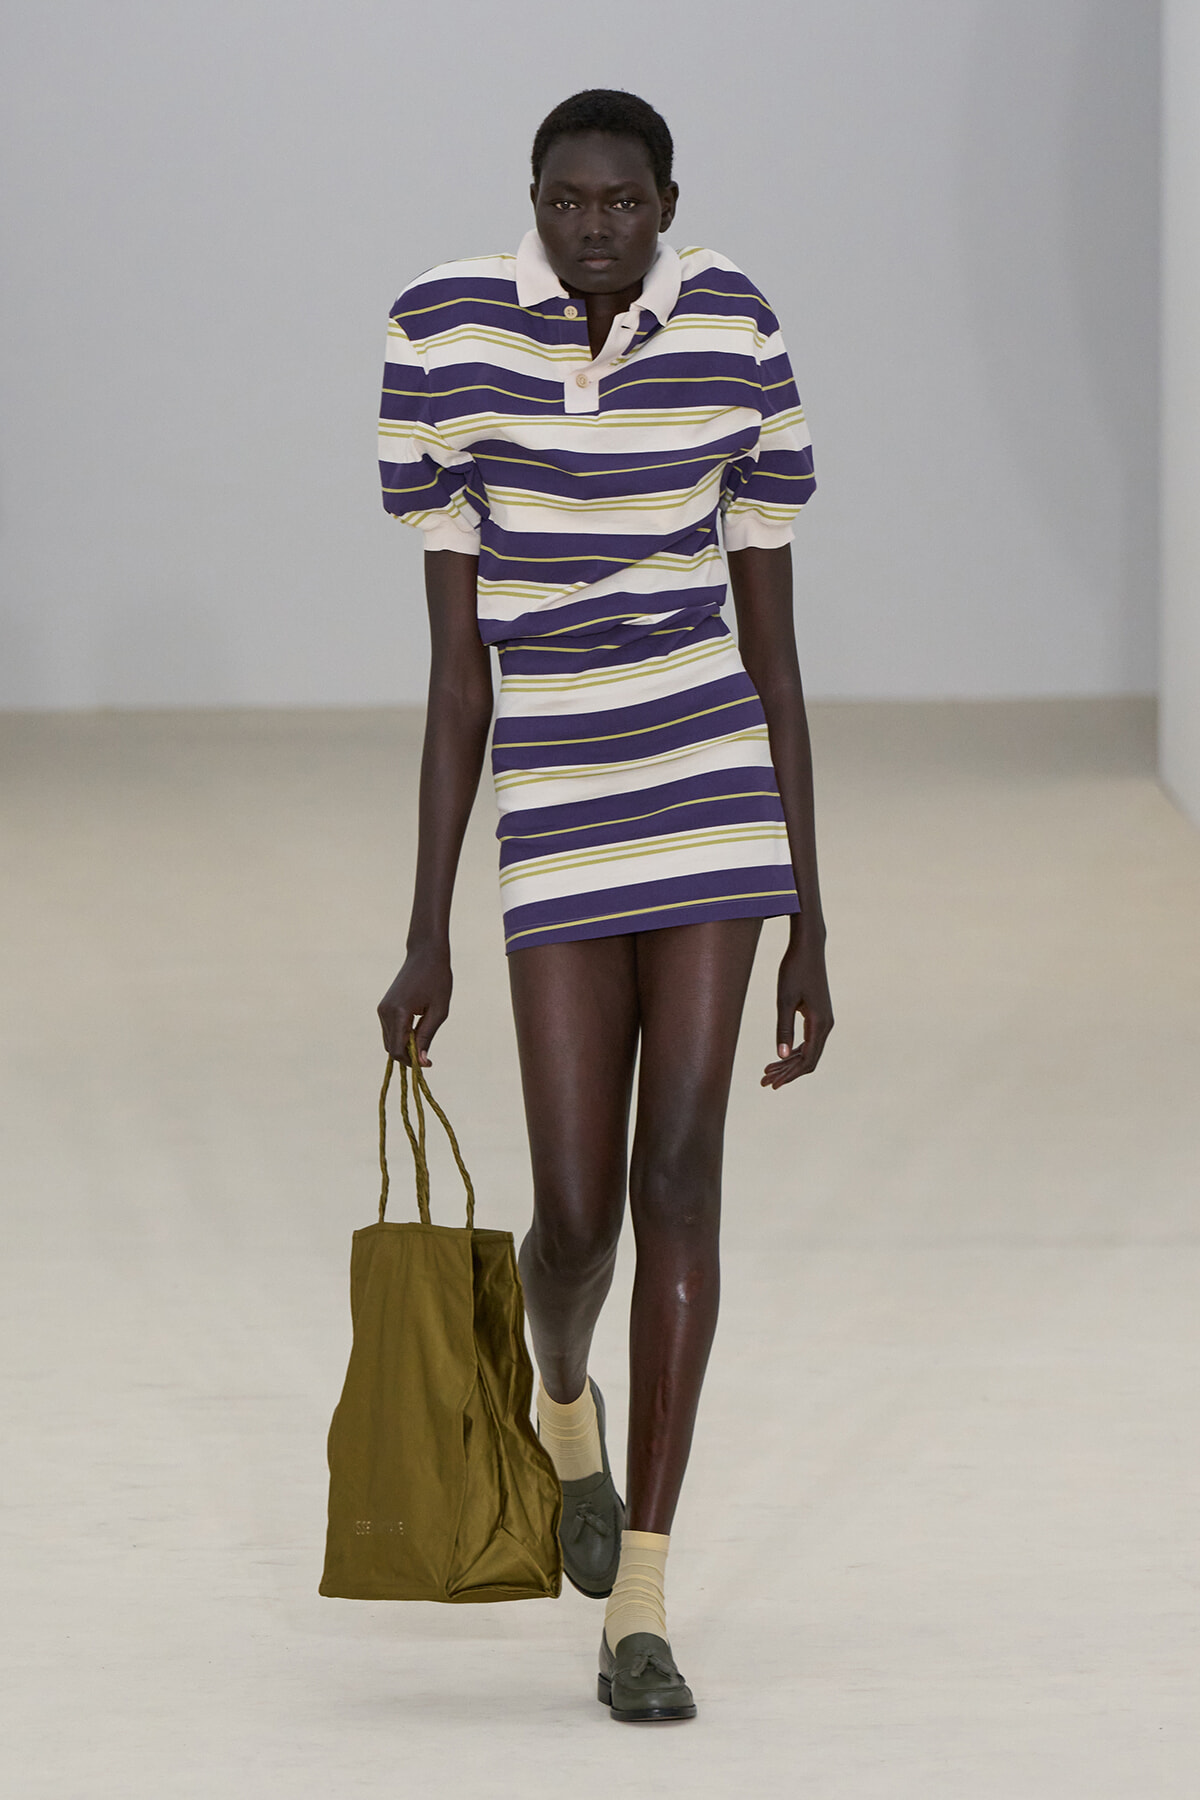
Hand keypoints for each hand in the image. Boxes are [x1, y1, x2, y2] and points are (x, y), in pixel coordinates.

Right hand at [377, 942, 452, 1065]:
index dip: (411, 1062)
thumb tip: (422, 1062)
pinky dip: (401, 1037)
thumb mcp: (439, 1011)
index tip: (429, 1064)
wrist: (426, 954)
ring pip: (389, 1040)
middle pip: (390, 1048)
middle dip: (407, 1056)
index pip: (397, 1050)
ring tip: (425, 1040)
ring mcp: (382, 1009)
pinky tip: (417, 1030)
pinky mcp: (383, 1007)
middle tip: (428, 1056)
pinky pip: (390, 1030)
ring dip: (404, 1046)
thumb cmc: (437, 980)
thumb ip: (427, 1036)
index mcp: (398, 1012)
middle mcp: (385, 1012)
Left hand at [761, 921, 832, 1088]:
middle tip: (765, 1083)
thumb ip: (783, 1028)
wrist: (808, 948)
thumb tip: (781, 1055)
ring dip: (789, 1064)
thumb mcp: (784, 1000)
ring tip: (767, 1073)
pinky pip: (809, 1041)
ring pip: (809, 1051)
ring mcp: (824, 1020)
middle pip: (809, 1060)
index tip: (772, 1084)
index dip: (790, 1075)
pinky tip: (779, 1056)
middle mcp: (826, 1024)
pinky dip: (794, 1051)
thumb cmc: (794, 970)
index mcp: (820, 1023)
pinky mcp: (818, 1015)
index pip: (807, 1060)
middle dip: (787, 1073)